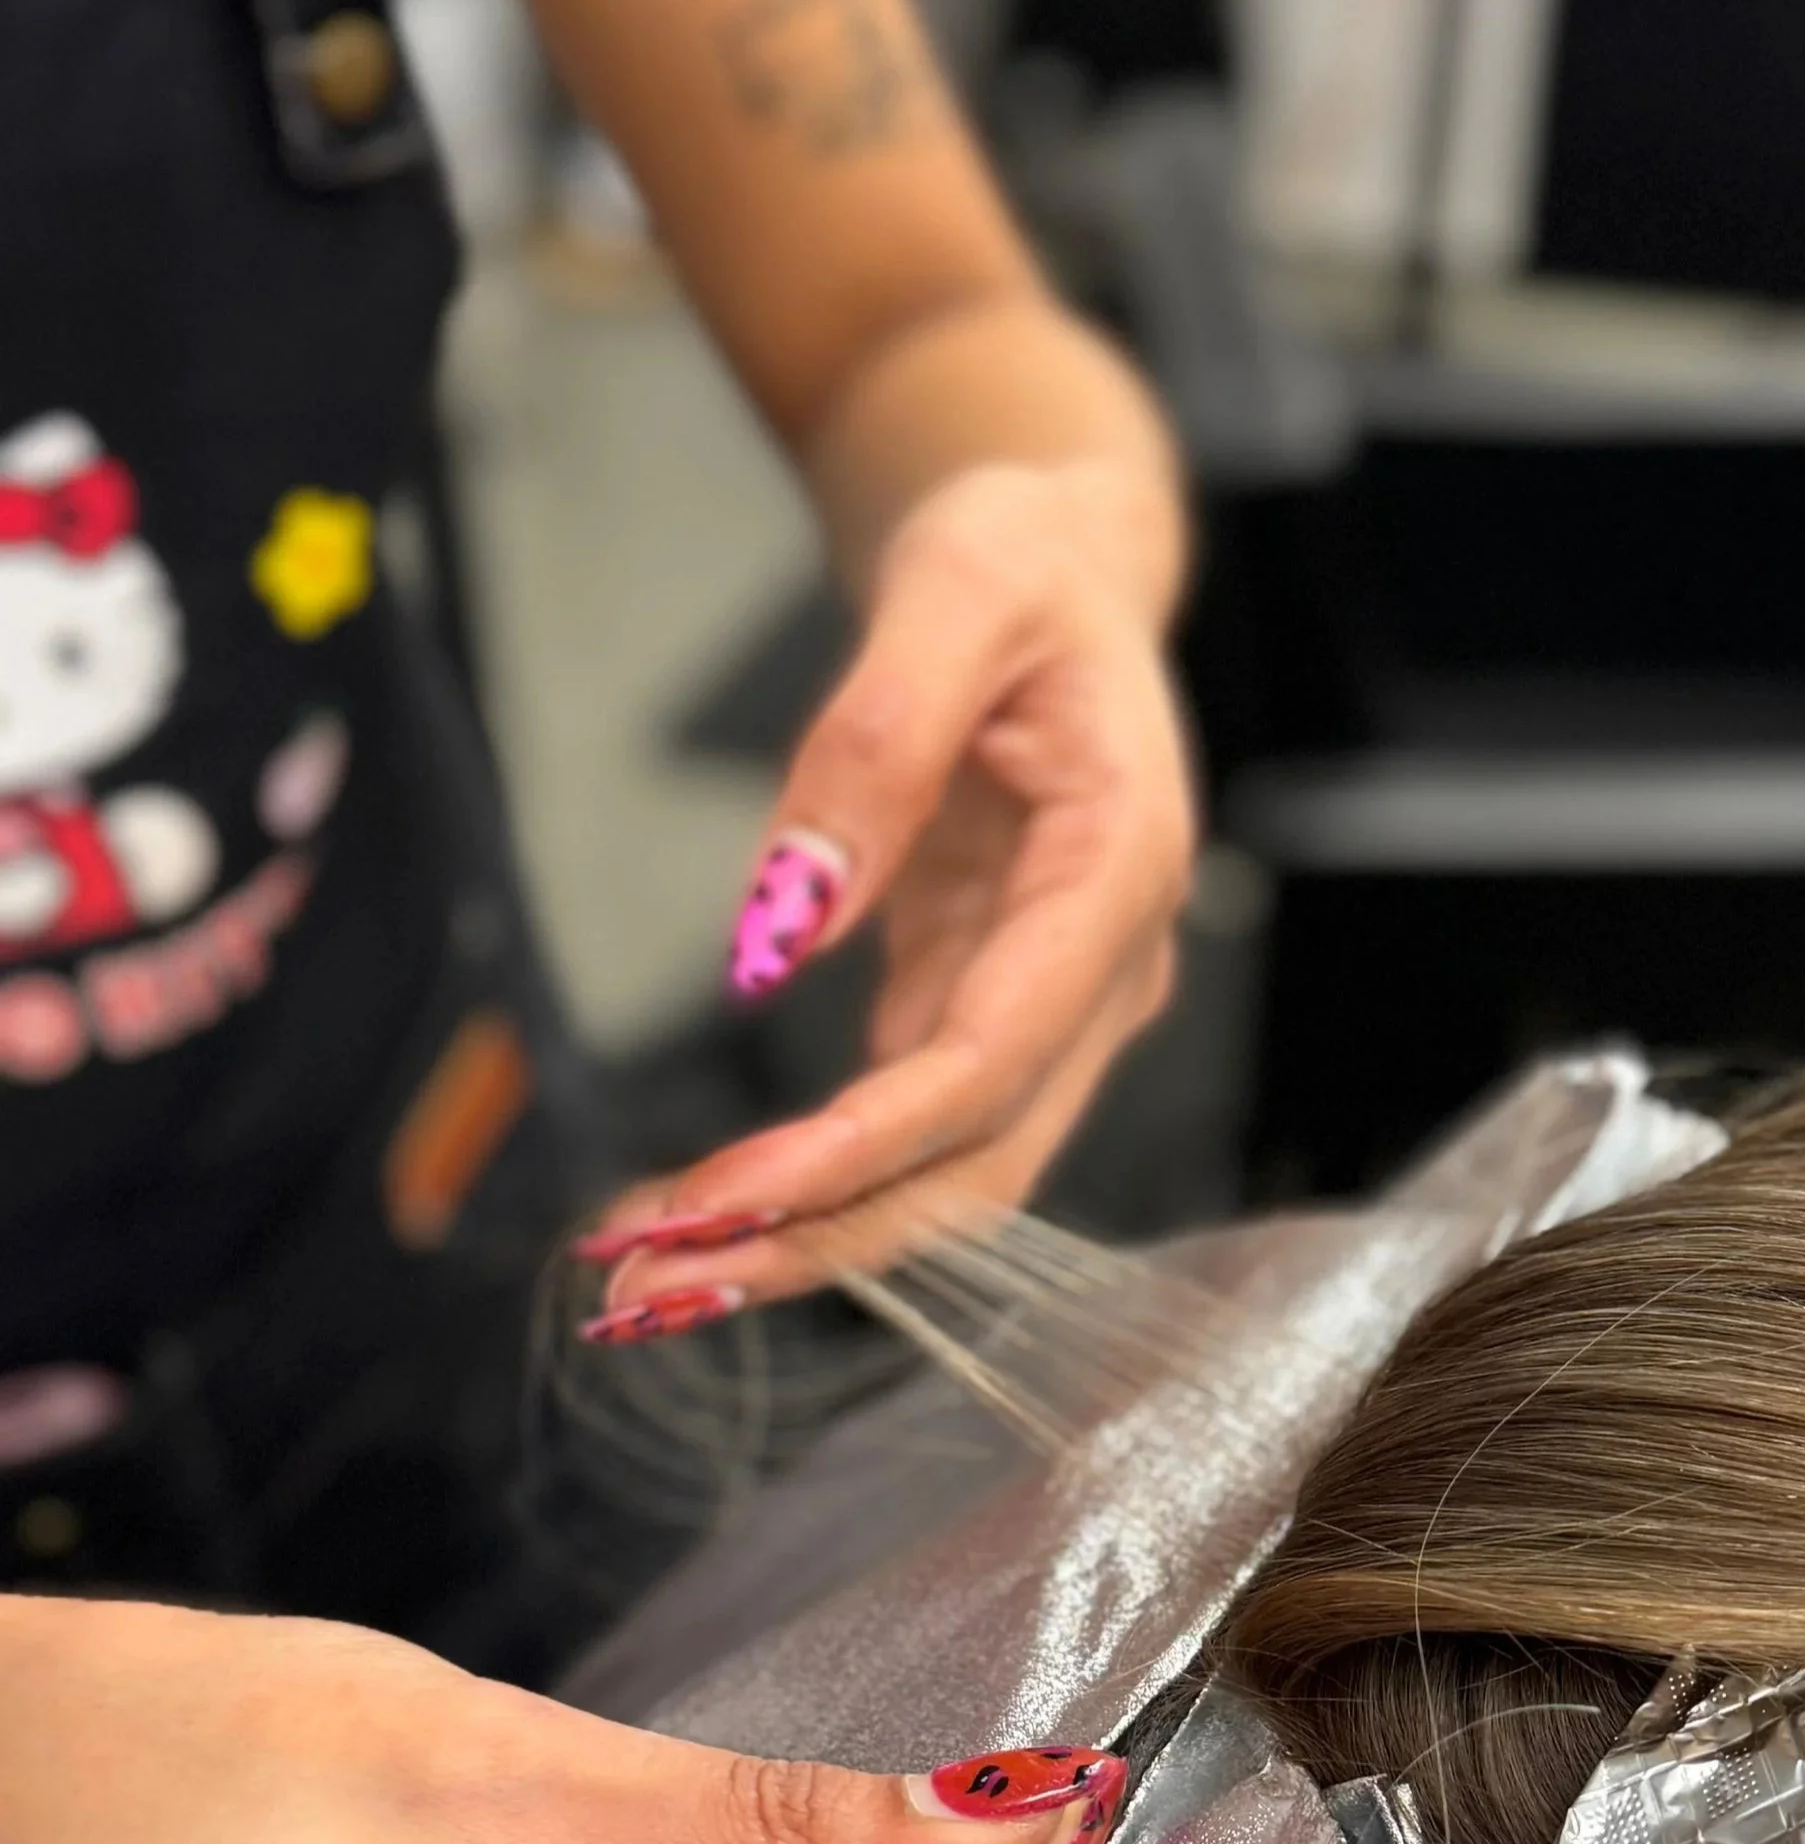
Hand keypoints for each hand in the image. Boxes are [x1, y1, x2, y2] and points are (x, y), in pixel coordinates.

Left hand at [579, 459, 1194, 1336]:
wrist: (1067, 562)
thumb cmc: (1022, 559)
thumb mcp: (953, 590)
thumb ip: (874, 748)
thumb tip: (778, 932)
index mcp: (1119, 871)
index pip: (995, 1057)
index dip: (864, 1147)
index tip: (721, 1198)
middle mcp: (1104, 965)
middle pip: (980, 1160)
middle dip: (824, 1235)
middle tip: (650, 1285)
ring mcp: (1052, 994)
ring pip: (947, 1167)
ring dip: (809, 1231)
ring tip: (646, 1274)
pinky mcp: (988, 995)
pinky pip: (907, 1119)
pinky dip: (811, 1174)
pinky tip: (702, 1203)